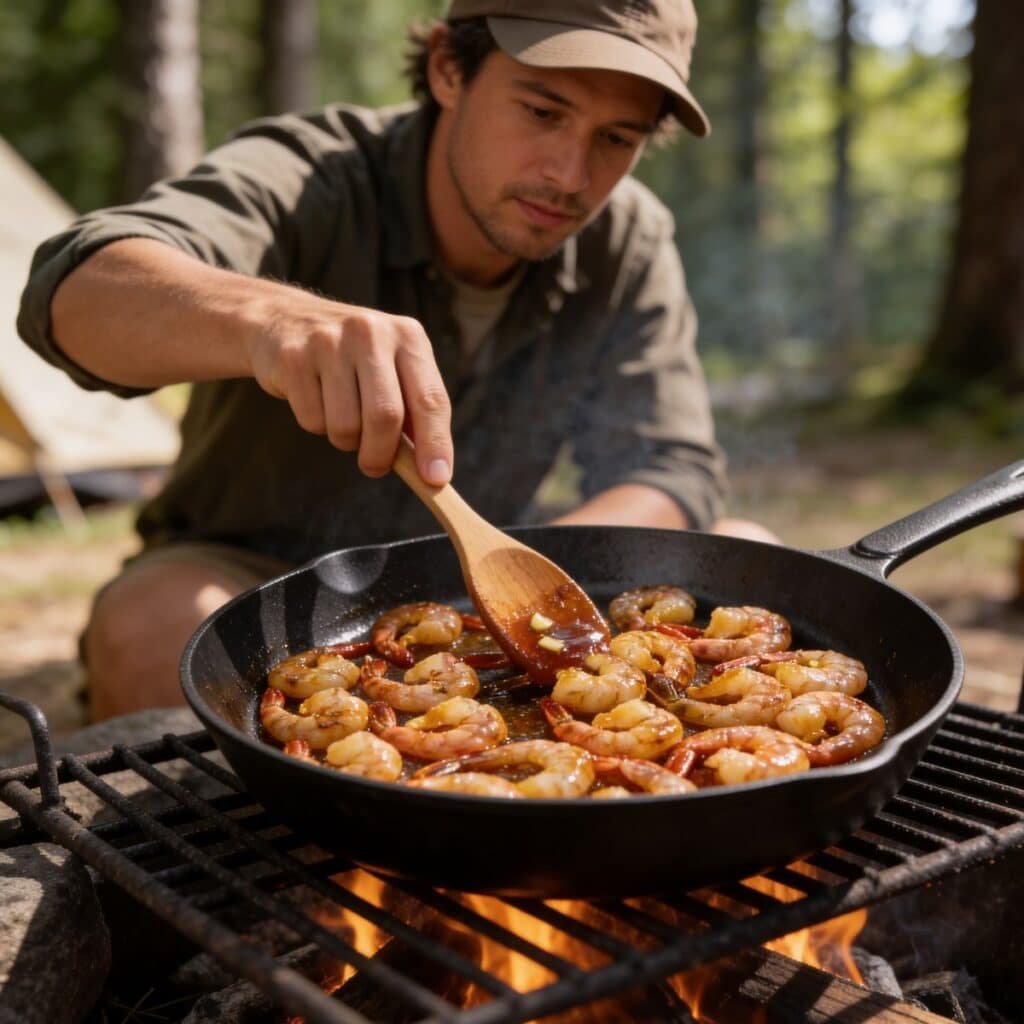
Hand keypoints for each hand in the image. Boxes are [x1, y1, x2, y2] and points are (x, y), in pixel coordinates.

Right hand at [246, 294, 452, 484]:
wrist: (282, 320)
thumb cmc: (351, 358)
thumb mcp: (390, 369)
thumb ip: (413, 412)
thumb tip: (431, 472)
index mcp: (408, 337)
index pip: (431, 399)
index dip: (436, 443)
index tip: (436, 479)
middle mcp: (372, 333)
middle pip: (386, 417)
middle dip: (381, 455)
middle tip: (374, 467)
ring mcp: (330, 342)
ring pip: (346, 426)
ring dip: (345, 440)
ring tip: (340, 417)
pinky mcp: (294, 357)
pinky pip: (312, 420)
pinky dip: (315, 424)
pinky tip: (314, 398)